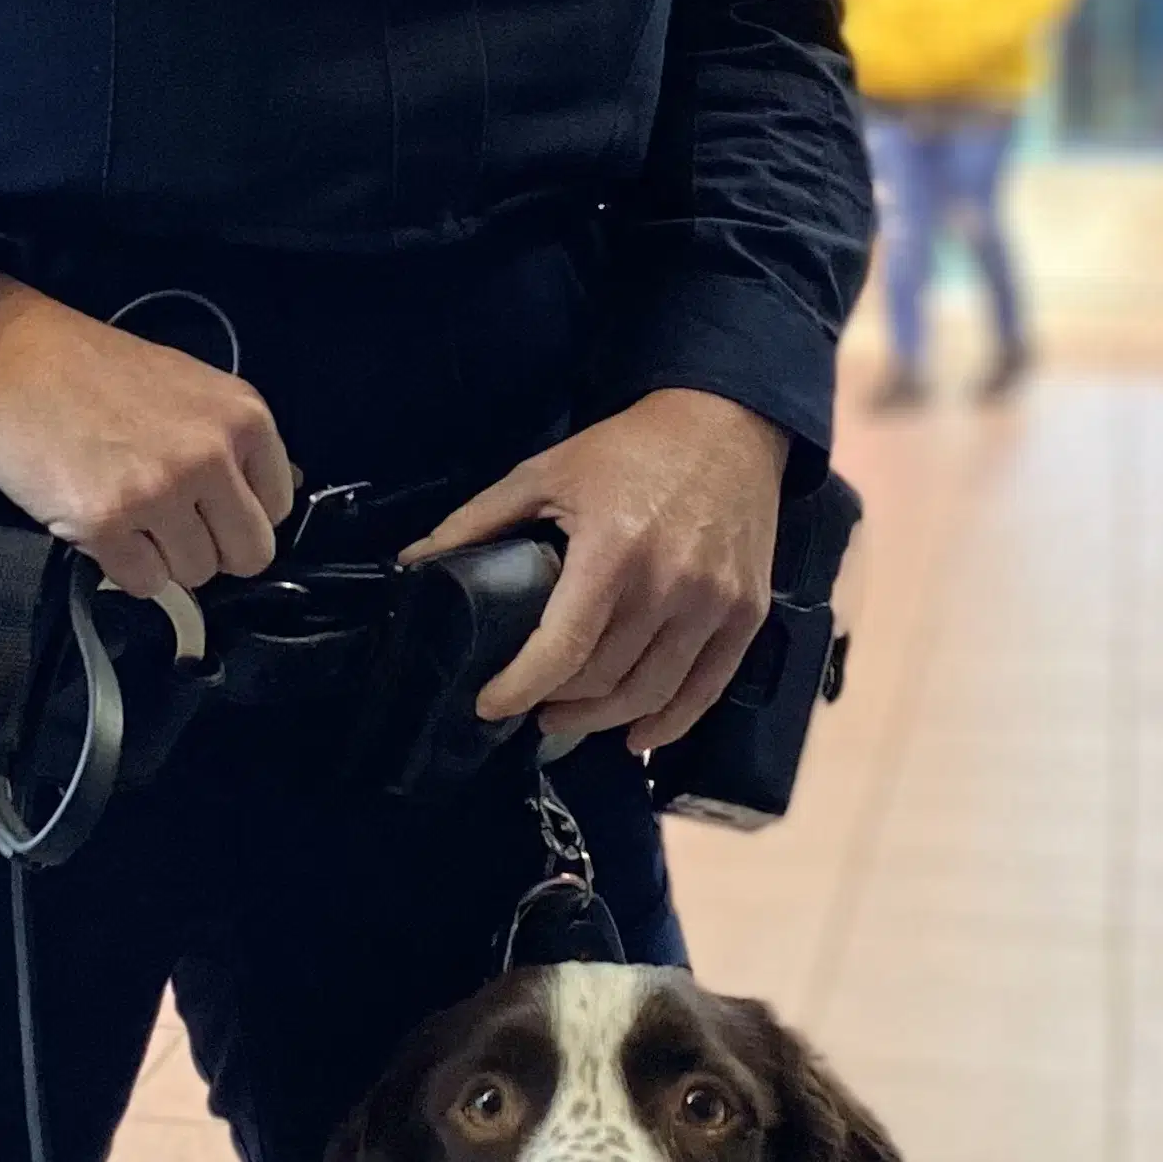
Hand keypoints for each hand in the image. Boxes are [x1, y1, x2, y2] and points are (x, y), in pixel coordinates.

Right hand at [0, 262, 294, 599]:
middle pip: (249, 555)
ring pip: (195, 574)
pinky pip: (143, 584)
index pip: (278, 508)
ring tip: (129, 513)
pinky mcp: (106, 523)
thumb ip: (238, 442)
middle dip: (212, 549)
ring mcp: (159, 492)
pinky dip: (123, 566)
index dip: (239, 514)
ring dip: (163, 557)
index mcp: (243, 418)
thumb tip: (288, 488)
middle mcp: (210, 456)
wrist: (16, 362)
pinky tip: (103, 523)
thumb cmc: (101, 374)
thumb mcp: (193, 388)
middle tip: (171, 524)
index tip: (207, 504)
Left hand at [409, 390, 783, 758]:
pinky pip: (706, 690)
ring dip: (602, 721)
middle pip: (603, 680)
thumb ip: (479, 520)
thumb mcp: (546, 472)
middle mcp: (670, 586)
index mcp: (614, 551)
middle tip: (529, 703)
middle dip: (555, 703)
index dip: (519, 688)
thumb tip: (415, 560)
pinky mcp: (746, 614)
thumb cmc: (631, 448)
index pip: (562, 649)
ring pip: (649, 695)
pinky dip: (668, 723)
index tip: (489, 705)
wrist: (726, 425)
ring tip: (569, 718)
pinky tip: (636, 736)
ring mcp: (715, 604)